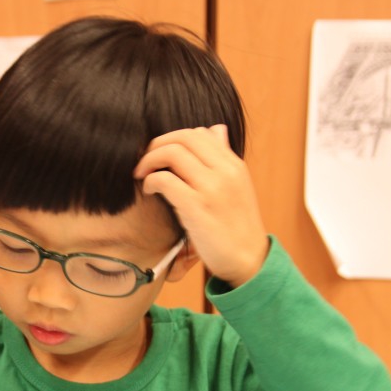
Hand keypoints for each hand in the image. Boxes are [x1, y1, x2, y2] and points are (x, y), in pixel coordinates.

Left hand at [134, 125, 268, 287]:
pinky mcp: (197, 207)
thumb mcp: (237, 186)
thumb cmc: (237, 226)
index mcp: (234, 164)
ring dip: (150, 160)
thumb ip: (224, 159)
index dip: (174, 139)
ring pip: (172, 153)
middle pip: (184, 137)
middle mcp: (225, 171)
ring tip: (142, 175)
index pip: (200, 132)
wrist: (248, 260)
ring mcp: (212, 188)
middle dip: (157, 144)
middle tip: (144, 161)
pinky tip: (150, 191)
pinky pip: (165, 180)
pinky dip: (151, 181)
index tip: (161, 154)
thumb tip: (217, 130)